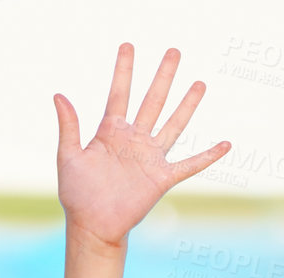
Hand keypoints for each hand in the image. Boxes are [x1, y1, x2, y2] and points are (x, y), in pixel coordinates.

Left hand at [54, 45, 229, 247]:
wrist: (93, 226)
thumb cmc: (77, 194)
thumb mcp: (68, 157)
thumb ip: (68, 126)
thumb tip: (59, 95)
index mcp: (110, 132)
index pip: (119, 93)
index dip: (124, 70)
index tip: (128, 46)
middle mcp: (134, 139)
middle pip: (152, 100)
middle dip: (163, 76)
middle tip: (174, 51)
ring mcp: (150, 157)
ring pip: (173, 124)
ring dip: (187, 105)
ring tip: (199, 83)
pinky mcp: (162, 178)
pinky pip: (189, 165)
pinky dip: (208, 156)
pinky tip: (225, 144)